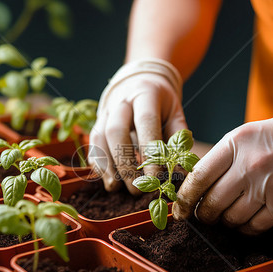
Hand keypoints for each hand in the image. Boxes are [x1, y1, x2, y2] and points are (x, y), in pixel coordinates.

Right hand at [89, 58, 186, 193]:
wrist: (139, 83)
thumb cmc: (161, 104)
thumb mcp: (175, 114)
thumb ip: (178, 140)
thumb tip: (180, 171)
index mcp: (145, 94)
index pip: (146, 122)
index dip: (150, 152)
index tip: (156, 179)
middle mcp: (121, 101)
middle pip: (116, 131)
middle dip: (125, 163)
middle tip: (136, 188)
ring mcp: (105, 112)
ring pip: (99, 138)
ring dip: (107, 166)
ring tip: (117, 188)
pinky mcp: (96, 123)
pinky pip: (92, 144)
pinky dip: (98, 164)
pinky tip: (107, 180)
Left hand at [173, 94, 272, 234]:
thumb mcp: (243, 136)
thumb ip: (219, 159)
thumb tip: (194, 188)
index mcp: (234, 145)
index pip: (199, 177)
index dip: (185, 198)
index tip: (180, 209)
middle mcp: (248, 165)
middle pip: (212, 203)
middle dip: (204, 215)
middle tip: (204, 216)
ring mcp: (267, 185)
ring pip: (232, 218)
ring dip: (225, 223)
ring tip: (227, 217)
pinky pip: (255, 227)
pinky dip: (246, 229)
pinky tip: (246, 223)